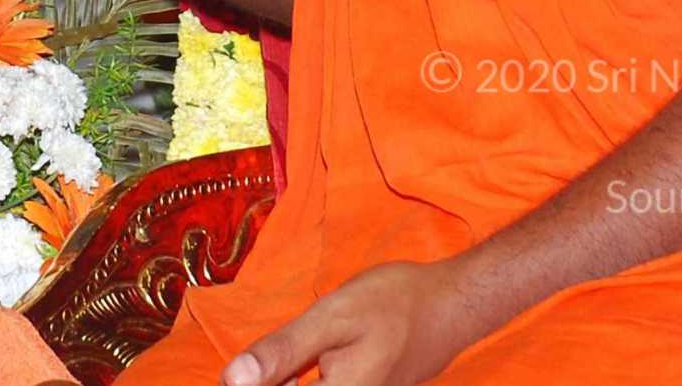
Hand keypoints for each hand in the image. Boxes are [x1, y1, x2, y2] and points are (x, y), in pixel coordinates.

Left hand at [220, 258, 492, 385]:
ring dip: (286, 379)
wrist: (451, 305)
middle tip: (259, 363)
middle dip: (270, 379)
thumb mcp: (330, 319)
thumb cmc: (393, 305)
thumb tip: (231, 380)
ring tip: (283, 362)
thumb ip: (281, 352)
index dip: (252, 382)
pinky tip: (302, 365)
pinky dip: (303, 380)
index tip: (236, 373)